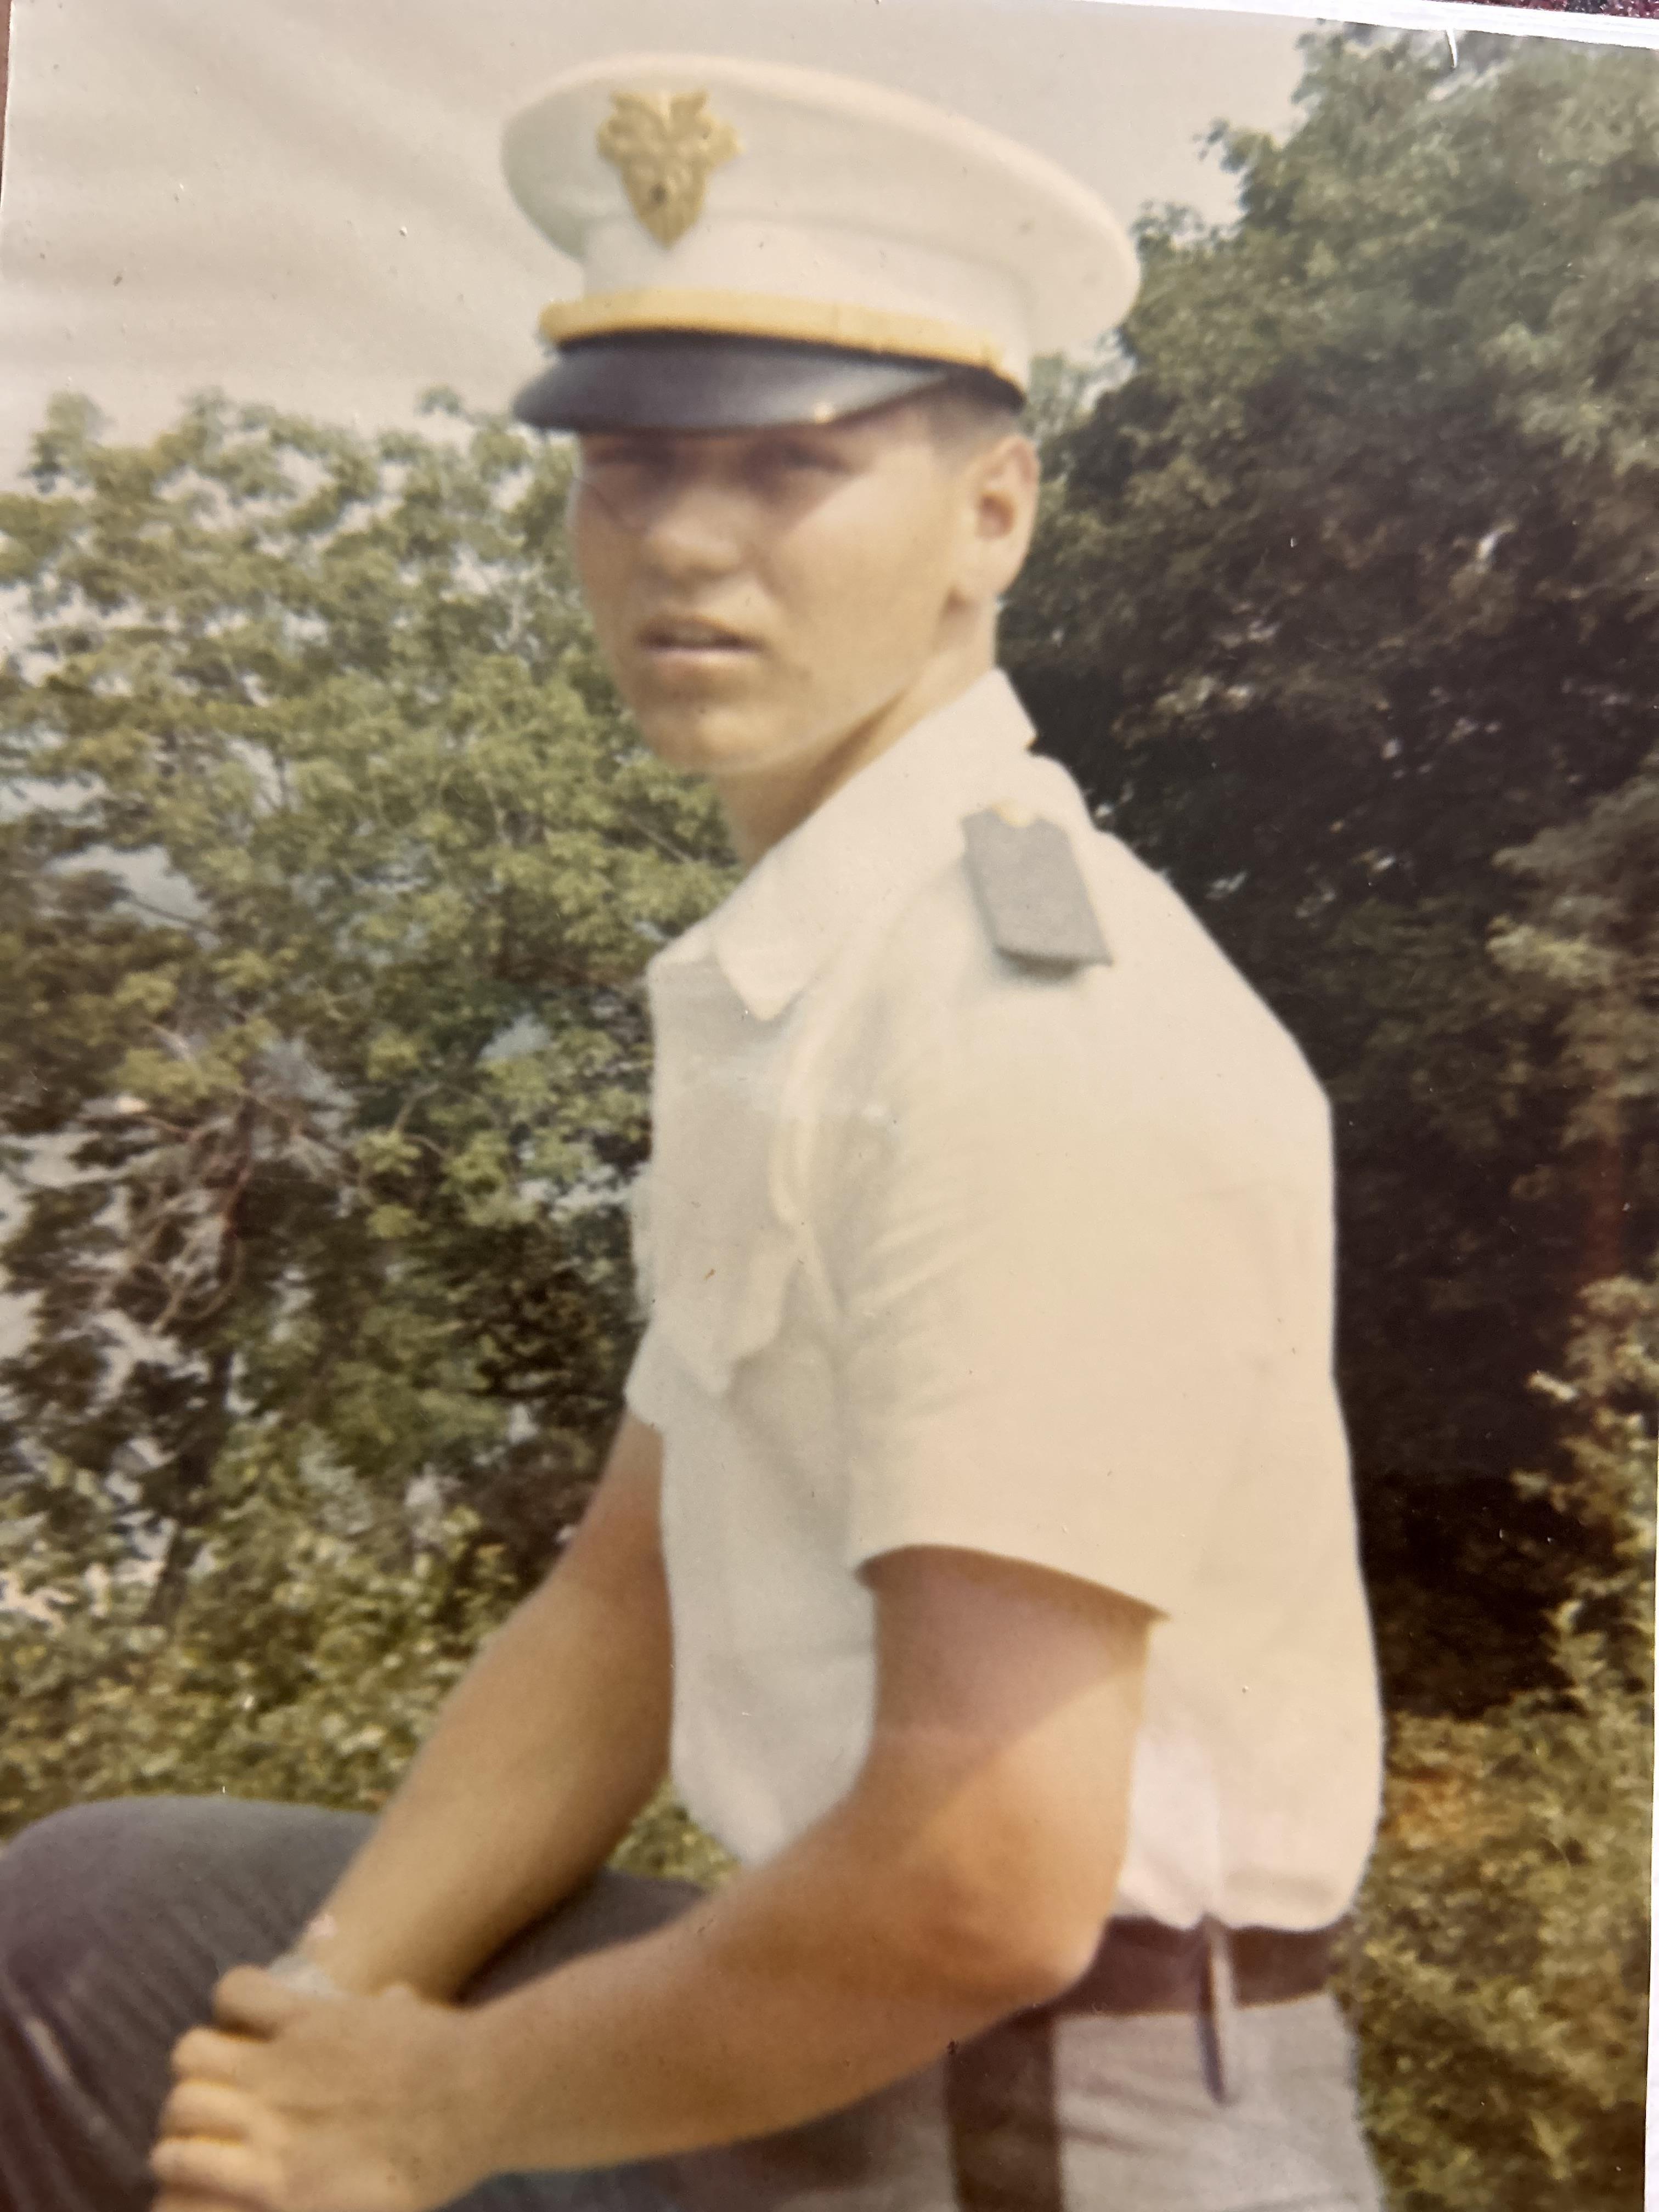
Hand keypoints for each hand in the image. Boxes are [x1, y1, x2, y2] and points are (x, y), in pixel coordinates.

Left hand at [151, 1966, 495, 2211]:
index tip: (244, 2034)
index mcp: (306, 2019)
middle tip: (214, 2111)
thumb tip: (393, 2001)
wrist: (475, 2096)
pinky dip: (188, 2197)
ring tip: (196, 2162)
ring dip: (181, 2144)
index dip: (232, 2013)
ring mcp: (271, 2129)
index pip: (232, 1991)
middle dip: (195, 2085)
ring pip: (177, 2123)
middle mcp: (275, 2069)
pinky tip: (205, 2201)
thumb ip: (388, 2010)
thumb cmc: (451, 2055)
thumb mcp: (409, 2017)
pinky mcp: (277, 2188)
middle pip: (188, 2058)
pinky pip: (195, 2184)